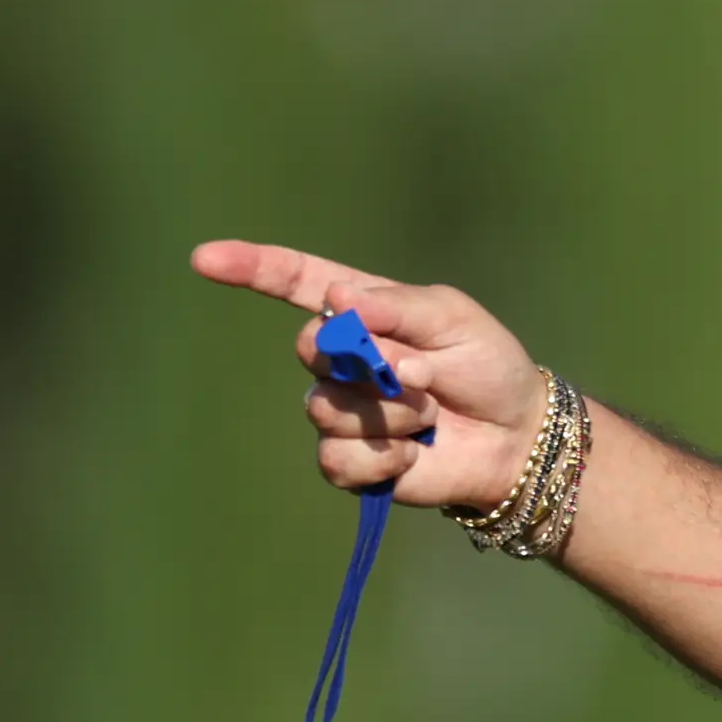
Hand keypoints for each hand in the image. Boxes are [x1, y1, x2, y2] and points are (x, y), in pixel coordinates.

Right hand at [189, 240, 549, 511]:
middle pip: (309, 348)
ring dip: (388, 412)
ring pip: (325, 408)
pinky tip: (411, 455)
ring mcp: (343, 410)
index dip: (249, 268)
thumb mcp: (451, 318)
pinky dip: (380, 458)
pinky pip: (335, 459)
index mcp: (361, 311)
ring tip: (428, 415)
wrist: (517, 438)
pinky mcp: (352, 461)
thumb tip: (336, 301)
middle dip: (362, 360)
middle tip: (416, 373)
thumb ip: (394, 307)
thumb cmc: (488, 367)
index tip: (204, 260)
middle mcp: (342, 359)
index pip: (293, 281)